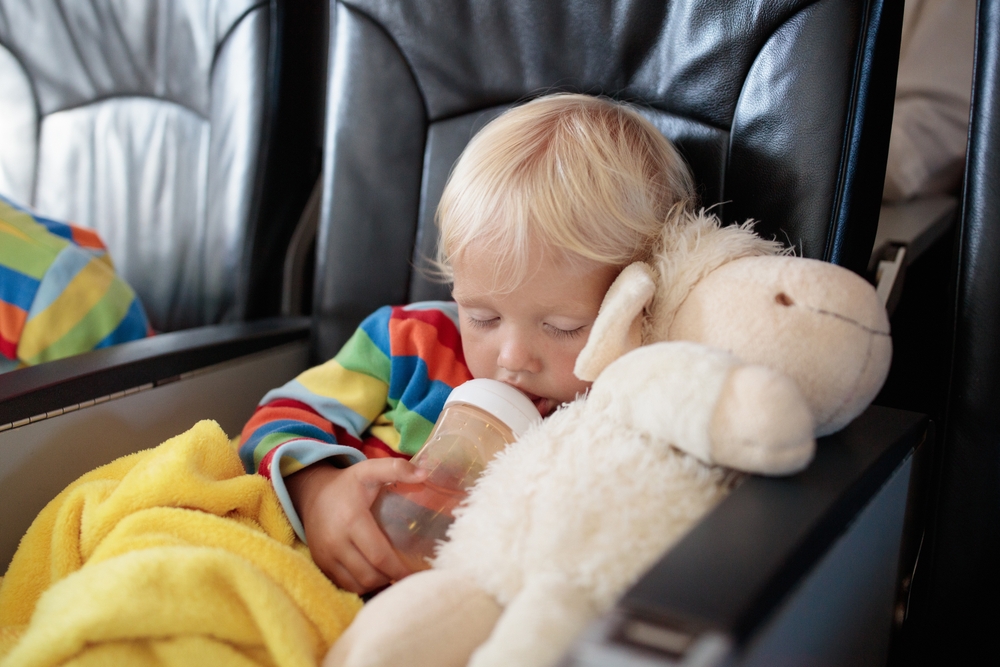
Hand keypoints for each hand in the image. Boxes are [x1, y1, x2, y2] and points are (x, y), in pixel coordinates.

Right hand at [286, 458, 428, 593]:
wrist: (310, 493)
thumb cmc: (347, 484)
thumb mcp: (369, 470)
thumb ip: (396, 468)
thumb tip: (424, 474)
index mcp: (352, 520)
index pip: (379, 556)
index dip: (400, 569)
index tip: (417, 573)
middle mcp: (336, 542)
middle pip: (370, 575)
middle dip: (391, 578)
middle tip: (409, 575)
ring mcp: (326, 556)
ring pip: (358, 584)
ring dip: (378, 584)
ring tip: (394, 575)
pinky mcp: (321, 564)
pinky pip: (345, 585)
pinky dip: (363, 585)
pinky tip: (376, 576)